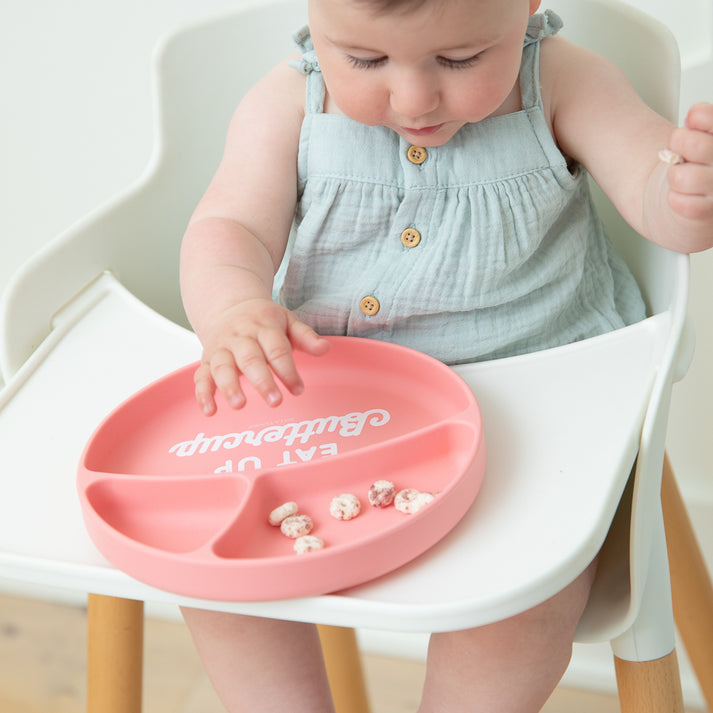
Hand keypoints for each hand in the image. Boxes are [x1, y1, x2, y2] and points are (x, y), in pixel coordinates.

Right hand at [194, 298, 329, 414]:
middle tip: (275, 401)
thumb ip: (306, 337)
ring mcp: (221, 348)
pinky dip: (203, 394)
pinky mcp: (206, 360)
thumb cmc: (263, 320)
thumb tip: (325, 349)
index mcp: (263, 326)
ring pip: (222, 367)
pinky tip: (210, 410)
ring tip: (240, 405)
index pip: (277, 349)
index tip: (298, 390)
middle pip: (250, 359)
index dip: (288, 371)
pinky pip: (201, 377)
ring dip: (230, 386)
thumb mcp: (287, 321)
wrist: (230, 307)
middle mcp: (240, 337)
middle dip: (262, 381)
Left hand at [666, 102, 712, 223]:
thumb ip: (701, 122)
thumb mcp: (701, 138)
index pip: (704, 116)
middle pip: (695, 145)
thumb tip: (695, 116)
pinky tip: (683, 196)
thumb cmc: (698, 167)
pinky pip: (680, 203)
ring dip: (674, 177)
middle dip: (678, 145)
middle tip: (682, 153)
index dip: (696, 118)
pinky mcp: (709, 214)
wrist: (695, 206)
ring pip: (681, 177)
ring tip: (683, 178)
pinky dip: (674, 198)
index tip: (693, 126)